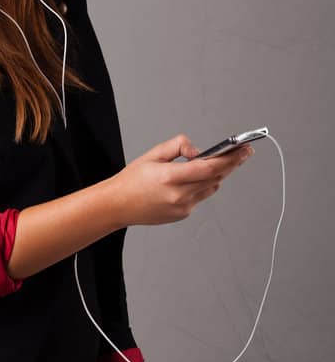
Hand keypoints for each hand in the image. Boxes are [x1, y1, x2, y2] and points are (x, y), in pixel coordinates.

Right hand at [112, 133, 254, 226]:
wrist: (117, 205)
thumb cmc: (131, 180)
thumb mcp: (151, 155)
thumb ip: (177, 147)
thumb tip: (198, 151)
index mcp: (169, 177)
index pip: (209, 167)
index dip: (230, 158)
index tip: (243, 149)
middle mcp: (179, 195)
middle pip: (216, 177)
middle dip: (231, 164)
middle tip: (244, 153)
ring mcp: (183, 207)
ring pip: (211, 188)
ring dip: (216, 175)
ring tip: (218, 163)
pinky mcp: (183, 214)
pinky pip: (199, 197)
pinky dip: (200, 186)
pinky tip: (191, 180)